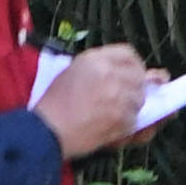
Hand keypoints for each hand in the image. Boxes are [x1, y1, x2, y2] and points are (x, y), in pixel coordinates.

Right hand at [35, 45, 156, 161]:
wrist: (47, 130)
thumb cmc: (54, 104)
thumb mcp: (72, 72)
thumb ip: (98, 68)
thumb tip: (122, 73)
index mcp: (95, 60)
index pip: (128, 54)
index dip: (134, 65)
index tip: (133, 74)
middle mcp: (110, 74)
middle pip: (138, 77)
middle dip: (134, 88)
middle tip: (124, 98)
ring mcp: (118, 95)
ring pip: (138, 100)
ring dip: (130, 108)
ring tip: (112, 114)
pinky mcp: (121, 117)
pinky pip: (134, 120)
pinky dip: (125, 126)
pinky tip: (109, 127)